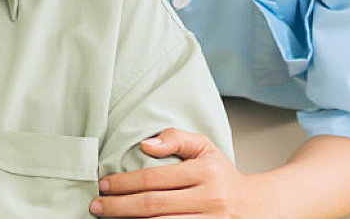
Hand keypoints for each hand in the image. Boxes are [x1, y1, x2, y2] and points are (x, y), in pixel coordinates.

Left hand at [91, 128, 248, 217]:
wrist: (252, 205)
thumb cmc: (221, 174)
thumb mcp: (204, 147)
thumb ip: (176, 138)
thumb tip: (146, 145)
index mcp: (206, 172)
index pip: (156, 178)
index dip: (125, 182)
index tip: (105, 184)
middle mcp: (210, 198)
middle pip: (154, 205)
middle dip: (119, 206)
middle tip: (97, 204)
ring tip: (109, 217)